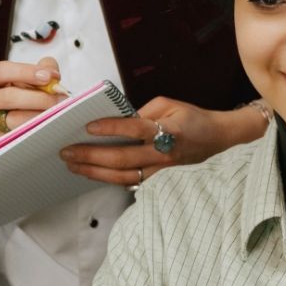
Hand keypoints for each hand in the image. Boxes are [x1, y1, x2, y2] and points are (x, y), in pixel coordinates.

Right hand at [0, 56, 62, 145]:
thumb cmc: (17, 101)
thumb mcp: (26, 83)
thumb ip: (42, 72)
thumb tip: (53, 73)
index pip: (1, 71)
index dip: (26, 72)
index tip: (49, 77)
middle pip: (8, 97)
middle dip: (39, 97)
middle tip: (60, 99)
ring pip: (14, 120)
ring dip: (39, 116)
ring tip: (58, 114)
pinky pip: (16, 138)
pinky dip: (34, 133)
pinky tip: (48, 129)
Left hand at [60, 98, 264, 187]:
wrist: (218, 139)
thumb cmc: (193, 118)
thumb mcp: (170, 103)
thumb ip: (143, 111)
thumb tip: (116, 118)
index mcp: (168, 130)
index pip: (135, 129)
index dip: (111, 127)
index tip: (88, 126)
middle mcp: (164, 153)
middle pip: (123, 158)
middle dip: (91, 156)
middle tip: (67, 152)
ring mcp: (161, 170)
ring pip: (123, 176)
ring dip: (94, 171)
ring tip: (72, 165)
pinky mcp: (158, 179)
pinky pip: (129, 182)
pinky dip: (107, 178)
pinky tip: (90, 172)